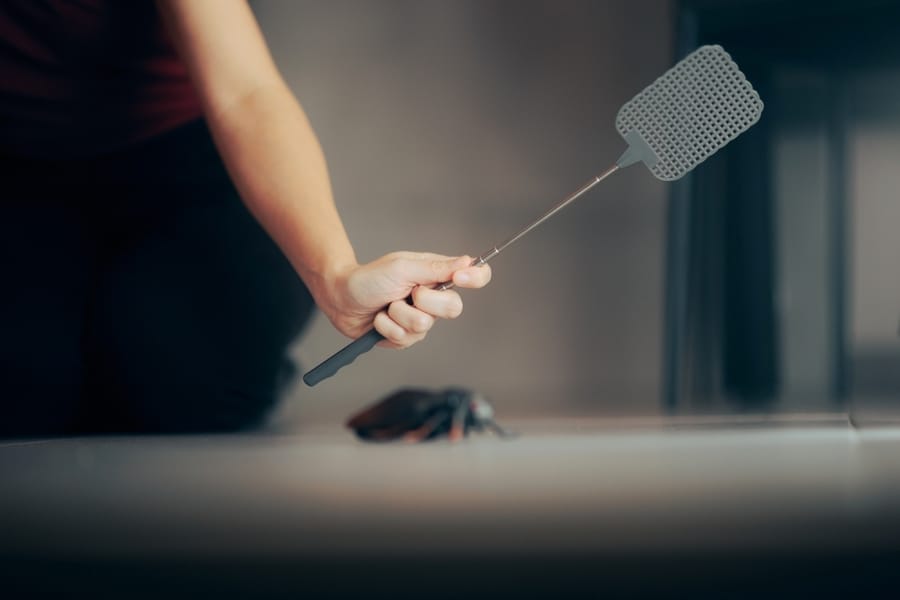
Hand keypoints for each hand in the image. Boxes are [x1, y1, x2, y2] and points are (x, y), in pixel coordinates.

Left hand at [322, 252, 491, 348]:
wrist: (341, 298)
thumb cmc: (370, 278)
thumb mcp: (403, 267)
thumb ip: (437, 267)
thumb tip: (469, 261)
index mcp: (437, 275)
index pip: (474, 276)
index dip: (475, 278)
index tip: (459, 278)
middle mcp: (433, 298)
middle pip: (454, 307)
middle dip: (426, 301)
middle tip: (408, 292)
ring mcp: (421, 319)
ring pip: (425, 325)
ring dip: (398, 314)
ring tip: (386, 306)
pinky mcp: (406, 337)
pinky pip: (406, 338)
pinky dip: (388, 327)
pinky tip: (379, 319)